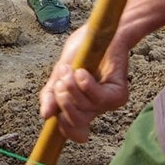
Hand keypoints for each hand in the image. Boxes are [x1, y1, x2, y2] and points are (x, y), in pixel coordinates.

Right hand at [38, 26, 130, 142]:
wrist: (99, 33)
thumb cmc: (82, 51)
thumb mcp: (59, 73)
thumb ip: (51, 94)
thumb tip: (45, 115)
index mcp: (80, 106)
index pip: (72, 131)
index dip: (62, 127)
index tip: (51, 113)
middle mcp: (95, 108)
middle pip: (75, 122)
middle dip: (62, 101)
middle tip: (60, 80)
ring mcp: (107, 102)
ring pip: (85, 109)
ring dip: (72, 87)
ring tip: (71, 70)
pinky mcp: (118, 94)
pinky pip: (99, 99)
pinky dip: (87, 86)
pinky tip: (82, 73)